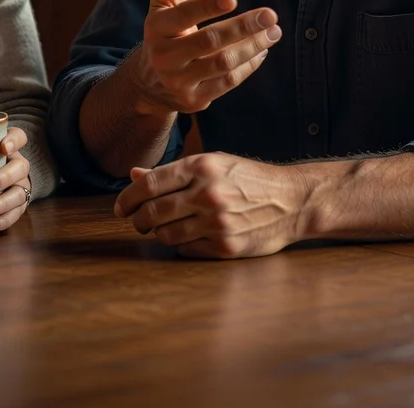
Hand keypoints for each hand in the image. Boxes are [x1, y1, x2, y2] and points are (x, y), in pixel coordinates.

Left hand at [0, 126, 31, 233]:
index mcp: (5, 147)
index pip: (18, 137)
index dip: (13, 141)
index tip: (2, 147)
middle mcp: (15, 164)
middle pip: (21, 167)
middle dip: (5, 176)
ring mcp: (18, 185)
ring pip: (20, 192)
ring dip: (4, 203)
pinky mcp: (17, 205)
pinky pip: (17, 214)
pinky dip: (3, 220)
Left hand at [113, 153, 307, 258]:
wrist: (291, 201)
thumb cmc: (247, 179)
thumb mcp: (213, 164)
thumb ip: (173, 172)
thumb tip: (134, 176)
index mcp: (201, 166)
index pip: (150, 184)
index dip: (128, 198)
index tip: (121, 207)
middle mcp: (206, 193)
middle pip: (152, 213)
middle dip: (137, 220)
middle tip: (137, 221)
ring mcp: (216, 222)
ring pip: (165, 234)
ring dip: (158, 233)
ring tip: (162, 228)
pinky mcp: (225, 247)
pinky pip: (185, 249)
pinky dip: (179, 244)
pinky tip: (186, 236)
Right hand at [127, 0, 281, 116]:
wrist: (148, 83)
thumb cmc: (164, 33)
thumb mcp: (162, 4)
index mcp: (157, 27)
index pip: (183, 15)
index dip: (206, 6)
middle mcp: (166, 56)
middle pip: (209, 41)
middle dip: (243, 28)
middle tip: (270, 15)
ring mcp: (179, 80)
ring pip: (223, 63)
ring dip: (252, 47)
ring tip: (274, 32)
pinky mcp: (194, 99)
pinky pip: (227, 83)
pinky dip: (249, 66)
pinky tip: (262, 51)